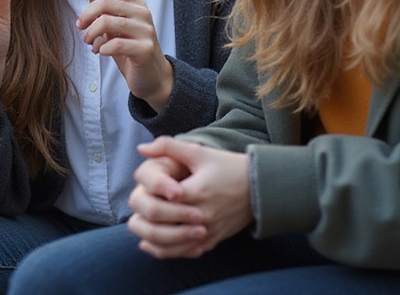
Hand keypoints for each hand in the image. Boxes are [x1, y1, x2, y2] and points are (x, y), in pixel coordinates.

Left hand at [77, 0, 173, 110]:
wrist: (153, 77)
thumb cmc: (132, 50)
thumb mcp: (118, 25)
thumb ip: (109, 5)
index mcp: (135, 5)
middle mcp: (142, 14)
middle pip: (105, 3)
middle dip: (86, 16)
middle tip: (80, 28)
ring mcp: (146, 31)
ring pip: (107, 23)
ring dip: (91, 34)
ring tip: (89, 43)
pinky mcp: (145, 49)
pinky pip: (115, 44)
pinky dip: (101, 48)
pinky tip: (101, 52)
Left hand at [127, 137, 251, 258]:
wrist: (260, 187)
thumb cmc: (228, 167)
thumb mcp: (198, 152)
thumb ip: (168, 147)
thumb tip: (141, 148)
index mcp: (196, 192)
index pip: (161, 200)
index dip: (148, 195)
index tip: (145, 188)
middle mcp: (202, 215)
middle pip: (163, 224)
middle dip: (147, 217)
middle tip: (139, 208)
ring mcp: (208, 231)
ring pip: (172, 245)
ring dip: (153, 238)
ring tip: (142, 228)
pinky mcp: (213, 241)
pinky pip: (186, 252)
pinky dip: (168, 251)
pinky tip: (153, 243)